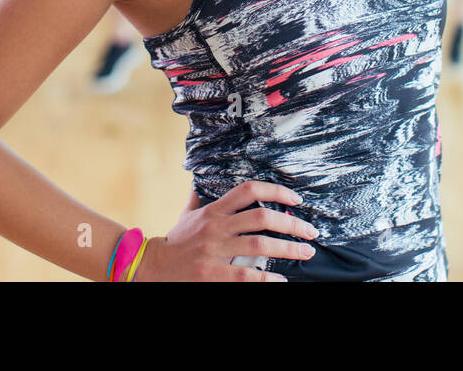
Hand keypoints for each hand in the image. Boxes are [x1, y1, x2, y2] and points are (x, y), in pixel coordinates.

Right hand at [134, 181, 318, 281]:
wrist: (151, 266)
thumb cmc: (174, 241)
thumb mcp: (186, 214)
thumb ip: (198, 199)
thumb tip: (200, 181)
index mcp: (214, 210)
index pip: (249, 190)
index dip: (276, 191)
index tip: (296, 198)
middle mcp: (216, 227)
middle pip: (262, 217)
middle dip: (292, 223)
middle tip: (311, 231)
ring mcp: (214, 250)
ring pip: (259, 245)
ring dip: (288, 249)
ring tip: (305, 252)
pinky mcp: (211, 273)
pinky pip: (246, 275)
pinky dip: (267, 278)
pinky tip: (280, 280)